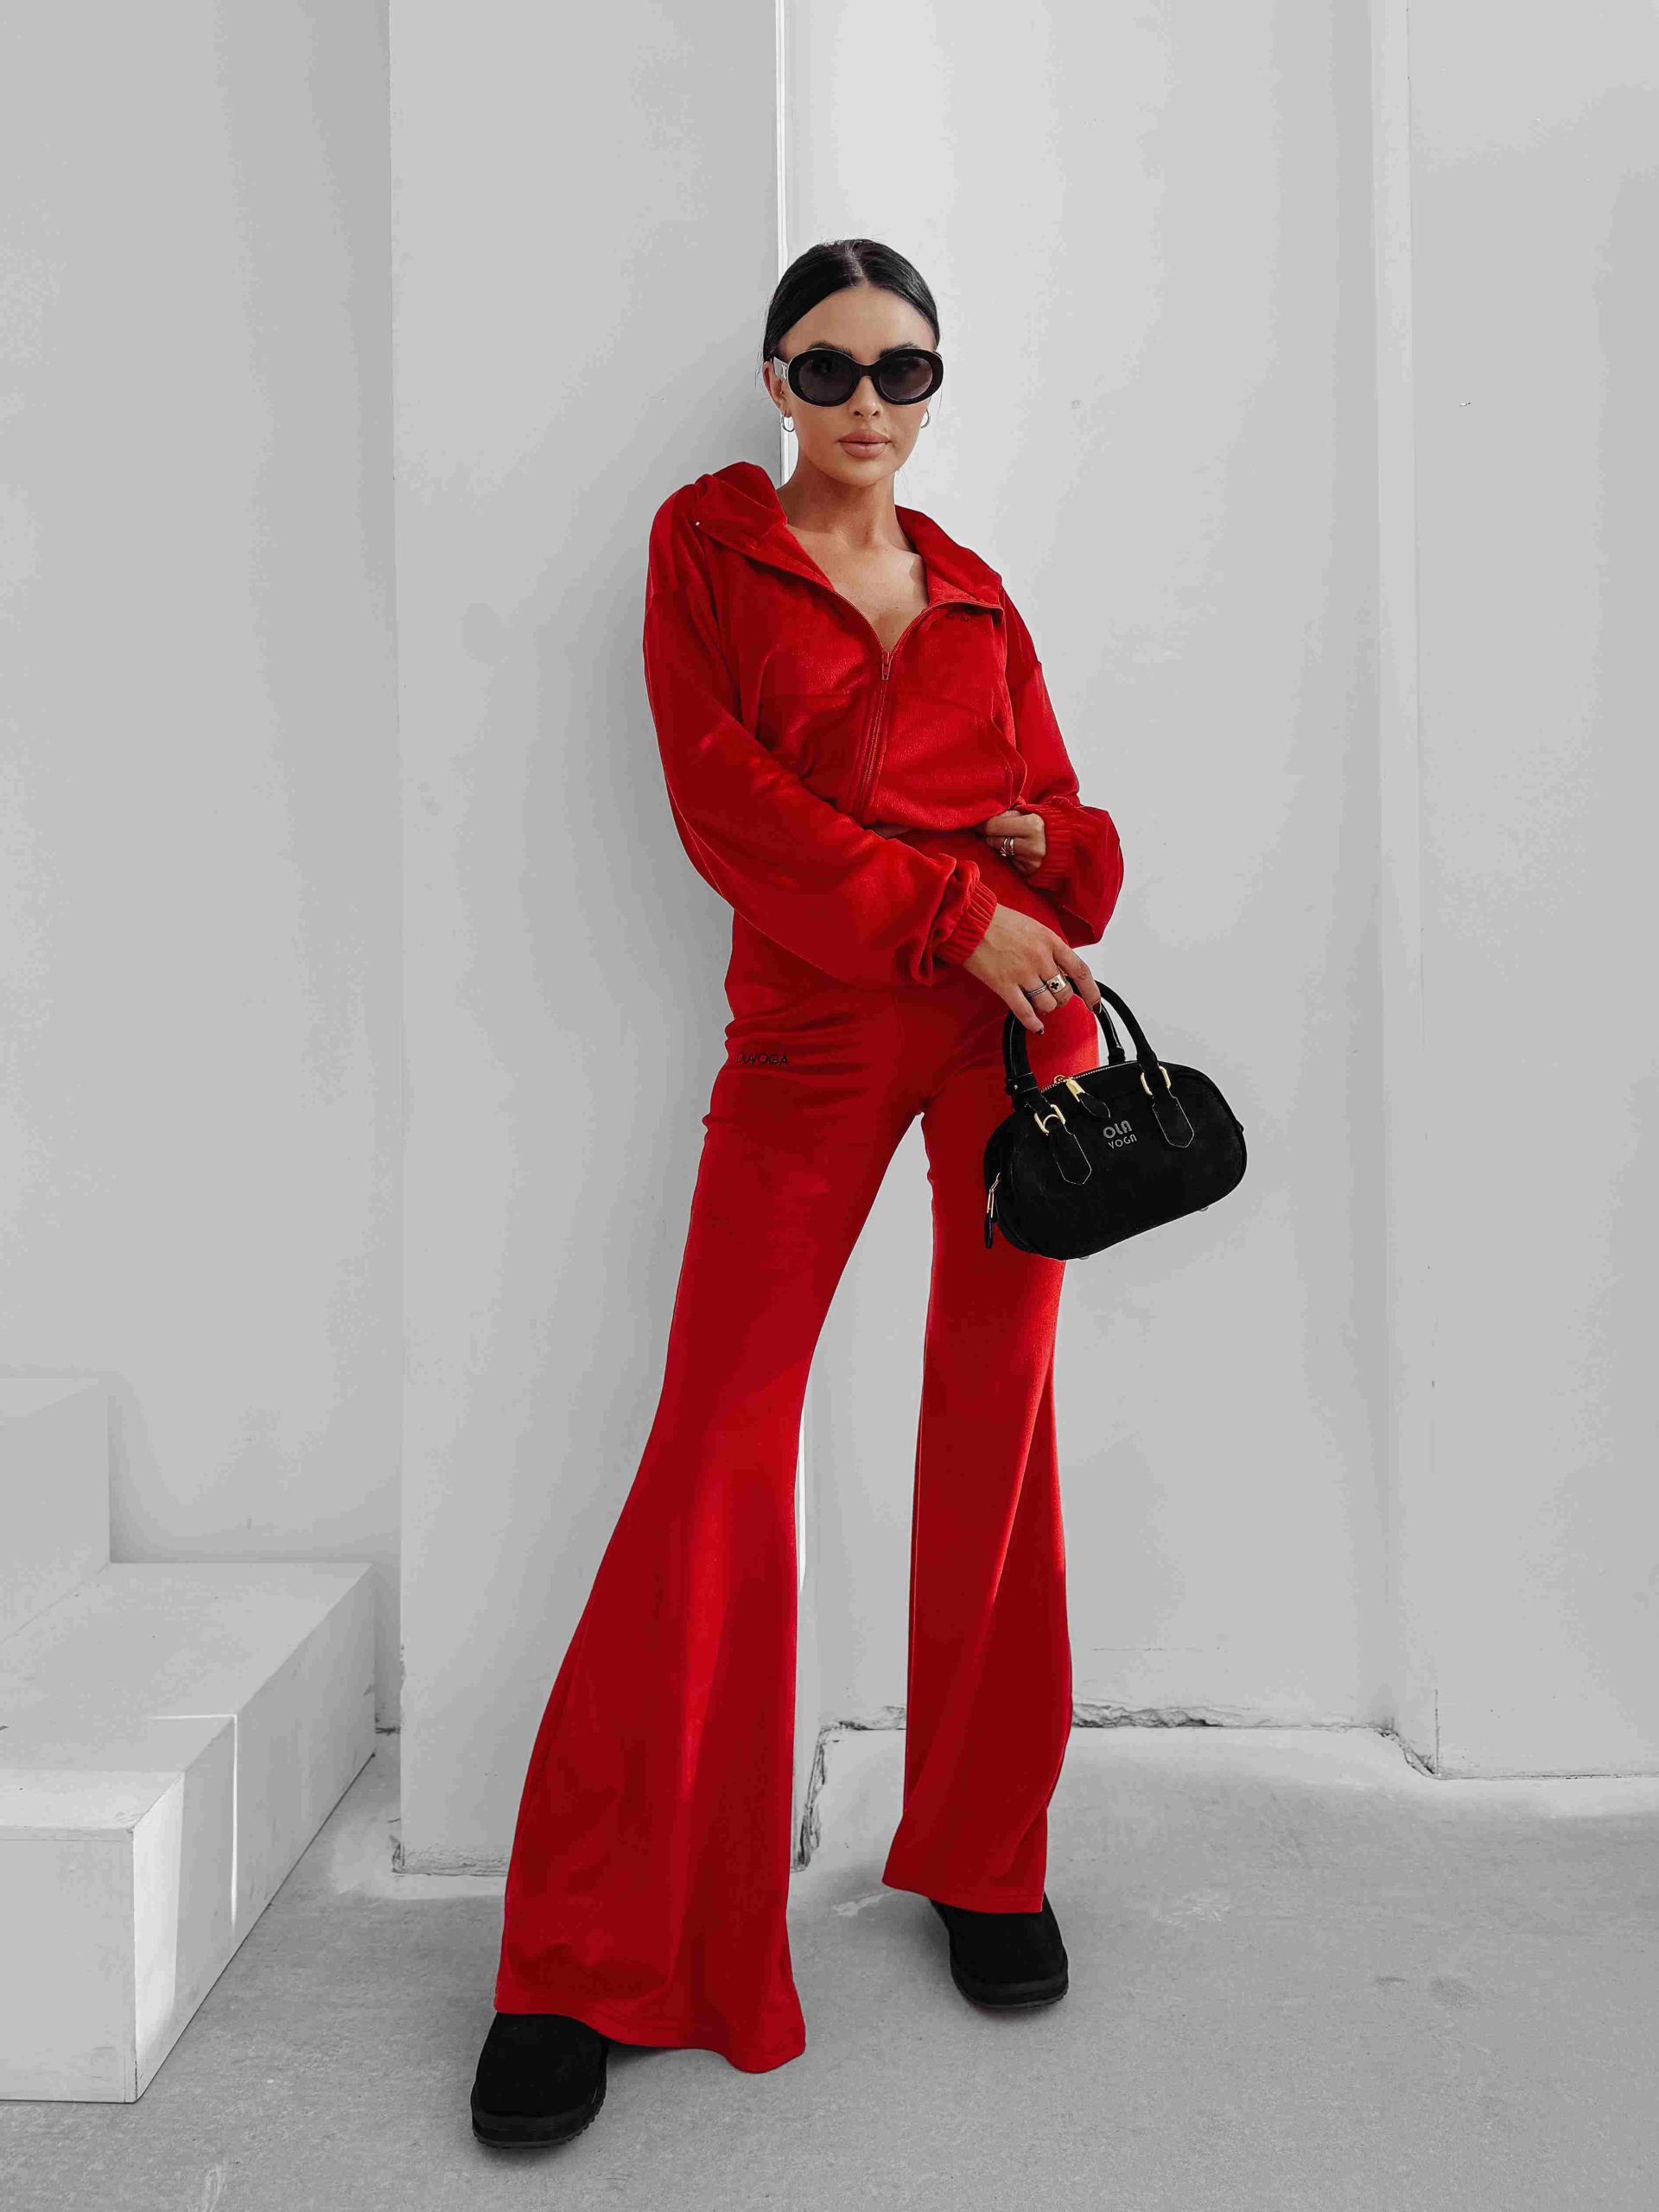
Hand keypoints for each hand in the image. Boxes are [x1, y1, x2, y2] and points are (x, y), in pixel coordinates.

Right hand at [961, 904, 1100, 1033]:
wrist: (971, 922)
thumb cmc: (999, 922)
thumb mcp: (1034, 927)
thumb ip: (1049, 948)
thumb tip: (1060, 968)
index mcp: (1050, 941)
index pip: (1081, 971)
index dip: (1091, 991)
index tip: (1094, 1004)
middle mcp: (1040, 958)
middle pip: (1065, 992)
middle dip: (1061, 998)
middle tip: (1052, 996)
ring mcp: (1023, 973)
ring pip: (1047, 1004)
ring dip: (1045, 1007)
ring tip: (1036, 1001)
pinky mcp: (1004, 985)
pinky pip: (1025, 1012)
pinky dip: (1033, 1023)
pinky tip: (1036, 1027)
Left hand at [976, 806, 1045, 876]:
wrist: (1069, 844)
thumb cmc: (1046, 824)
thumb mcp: (1030, 813)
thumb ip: (1009, 815)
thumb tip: (986, 817)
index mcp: (1031, 826)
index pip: (994, 826)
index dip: (982, 824)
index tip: (976, 823)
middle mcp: (1031, 846)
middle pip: (994, 841)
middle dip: (990, 835)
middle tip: (991, 831)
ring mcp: (1030, 862)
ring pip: (1000, 852)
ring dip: (1000, 846)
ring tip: (1010, 839)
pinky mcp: (1029, 872)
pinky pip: (1010, 862)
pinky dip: (1010, 856)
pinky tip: (1018, 851)